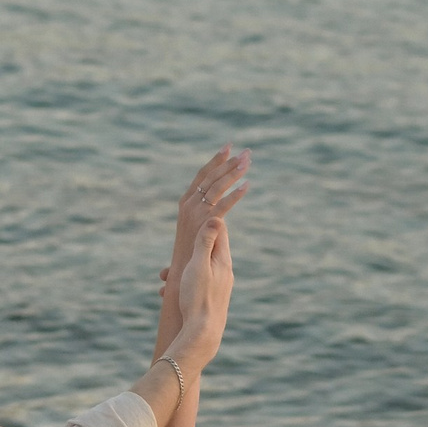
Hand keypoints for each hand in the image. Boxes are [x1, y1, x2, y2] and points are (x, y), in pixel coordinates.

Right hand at [171, 146, 249, 273]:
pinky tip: (247, 185)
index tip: (228, 149)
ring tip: (247, 161)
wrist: (180, 278)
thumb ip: (203, 220)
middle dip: (228, 163)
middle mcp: (189, 206)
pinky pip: (222, 206)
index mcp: (186, 204)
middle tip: (244, 151)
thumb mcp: (194, 231)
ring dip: (232, 173)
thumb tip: (215, 213)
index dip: (215, 161)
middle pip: (211, 178)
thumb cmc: (188, 256)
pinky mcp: (204, 225)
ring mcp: (196, 215)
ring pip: (216, 188)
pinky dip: (234, 195)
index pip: (202, 176)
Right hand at [173, 214, 232, 369]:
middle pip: (208, 249)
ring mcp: (219, 285)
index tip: (193, 216)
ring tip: (164, 276)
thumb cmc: (198, 297)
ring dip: (181, 269)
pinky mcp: (212, 297)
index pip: (219, 231)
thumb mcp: (199, 265)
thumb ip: (206, 242)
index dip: (206, 221)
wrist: (203, 333)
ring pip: (199, 268)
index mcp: (223, 260)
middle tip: (177, 241)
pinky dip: (182, 283)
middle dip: (189, 247)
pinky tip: (167, 293)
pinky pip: (196, 283)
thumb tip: (217, 217)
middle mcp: (225, 271)